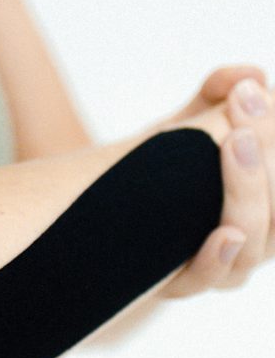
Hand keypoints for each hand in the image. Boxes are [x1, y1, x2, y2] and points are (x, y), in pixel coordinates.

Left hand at [157, 66, 273, 297]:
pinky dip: (220, 257)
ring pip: (256, 239)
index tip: (250, 95)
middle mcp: (258, 234)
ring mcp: (224, 262)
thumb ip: (214, 96)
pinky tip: (225, 233)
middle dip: (265, 156)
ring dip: (249, 190)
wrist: (100, 213)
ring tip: (234, 143)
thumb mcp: (184, 126)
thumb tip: (248, 75)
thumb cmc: (157, 169)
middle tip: (241, 116)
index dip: (274, 134)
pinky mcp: (183, 282)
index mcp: (268, 199)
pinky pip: (211, 277)